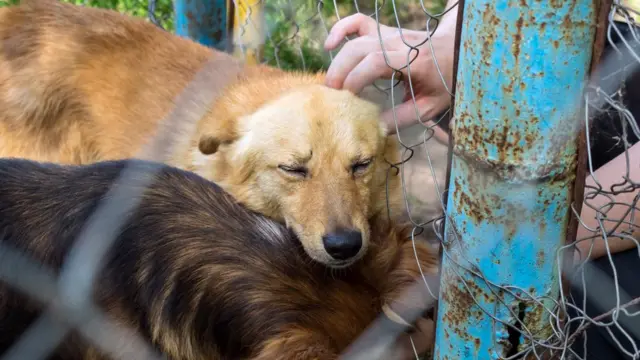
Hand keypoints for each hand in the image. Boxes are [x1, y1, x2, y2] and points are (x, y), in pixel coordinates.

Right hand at [323, 12, 456, 135]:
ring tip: (331, 84)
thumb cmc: (443, 83)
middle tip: (332, 96)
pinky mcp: (384, 30)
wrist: (455, 52)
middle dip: (341, 71)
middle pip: (361, 48)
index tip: (349, 98)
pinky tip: (329, 45)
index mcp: (415, 60)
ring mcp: (391, 33)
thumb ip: (402, 118)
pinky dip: (341, 29)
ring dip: (339, 61)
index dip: (357, 77)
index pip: (377, 61)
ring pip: (357, 38)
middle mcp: (400, 42)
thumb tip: (373, 128)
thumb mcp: (429, 107)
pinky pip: (358, 22)